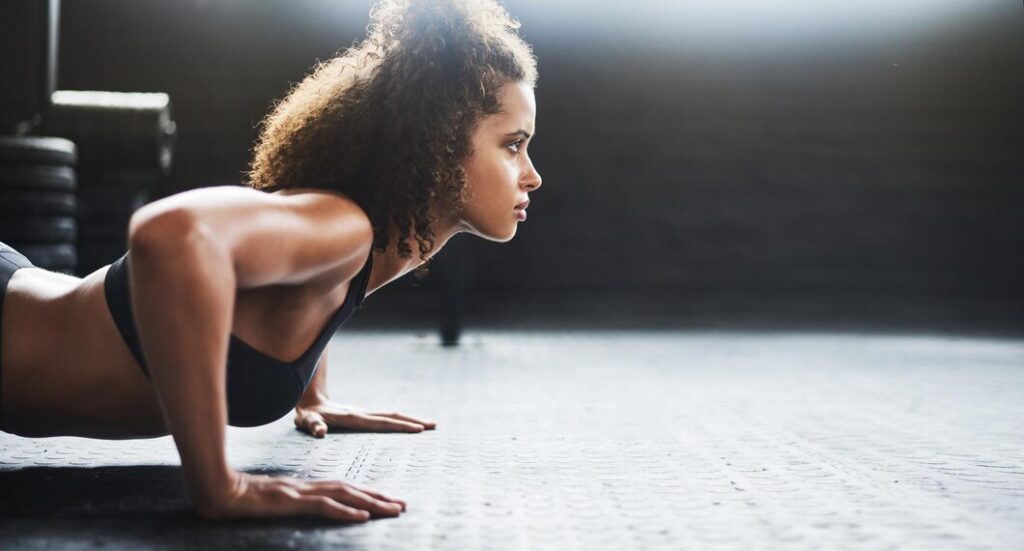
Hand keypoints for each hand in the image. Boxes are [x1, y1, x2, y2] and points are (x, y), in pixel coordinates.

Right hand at [196, 471, 405, 521]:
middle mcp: (307, 488)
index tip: (387, 500)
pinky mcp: (291, 501)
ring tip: (393, 509)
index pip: (342, 488)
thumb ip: (286, 503)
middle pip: (351, 489)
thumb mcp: (270, 502)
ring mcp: (300, 493)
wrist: (218, 490)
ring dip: (371, 503)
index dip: (366, 493)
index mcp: (304, 488)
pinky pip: (324, 506)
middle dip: (378, 497)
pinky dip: (345, 510)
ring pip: (344, 495)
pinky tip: (362, 516)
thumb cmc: (240, 498)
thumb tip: (297, 506)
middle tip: (403, 505)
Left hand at [294, 400, 436, 437]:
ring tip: (430, 425)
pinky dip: (401, 420)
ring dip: (411, 419)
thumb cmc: (308, 415)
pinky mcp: (364, 416)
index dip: (400, 426)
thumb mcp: (307, 422)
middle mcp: (363, 413)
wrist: (310, 400)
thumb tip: (320, 432)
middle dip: (414, 421)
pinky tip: (409, 425)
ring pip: (392, 415)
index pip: (381, 422)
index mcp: (354, 417)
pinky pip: (387, 418)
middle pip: (393, 416)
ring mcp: (365, 413)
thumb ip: (314, 426)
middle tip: (434, 426)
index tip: (418, 430)